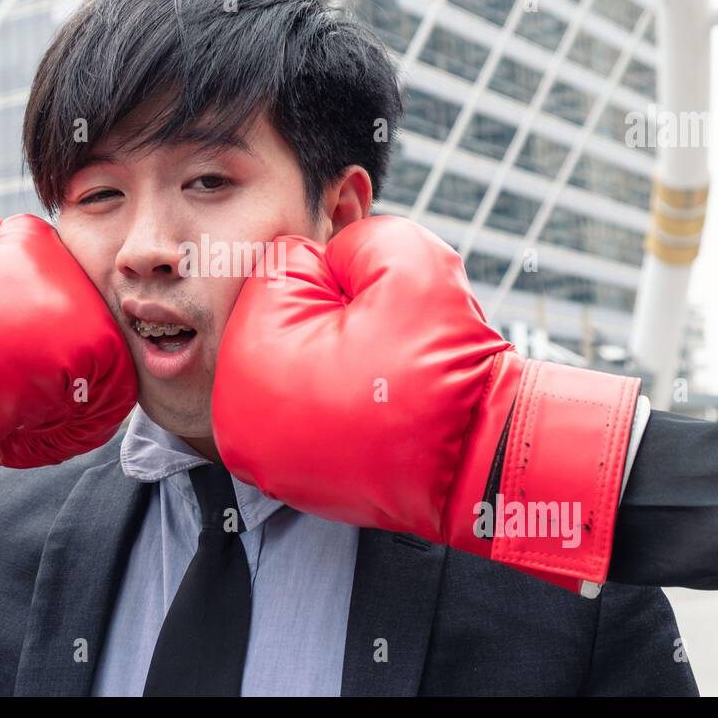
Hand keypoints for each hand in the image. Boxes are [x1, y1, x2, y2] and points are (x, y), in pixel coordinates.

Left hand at [211, 215, 639, 593]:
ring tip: (377, 390)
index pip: (285, 269)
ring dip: (331, 363)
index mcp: (249, 352)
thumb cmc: (444, 367)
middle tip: (379, 357)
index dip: (346, 279)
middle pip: (281, 318)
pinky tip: (371, 421)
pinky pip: (302, 410)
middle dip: (331, 320)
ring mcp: (256, 454)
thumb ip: (355, 237)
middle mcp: (235, 414)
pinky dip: (333, 407)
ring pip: (292, 362)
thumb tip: (329, 260)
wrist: (482, 463)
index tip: (377, 320)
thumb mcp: (411, 261)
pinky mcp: (283, 479)